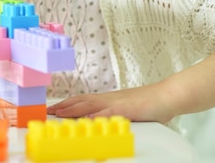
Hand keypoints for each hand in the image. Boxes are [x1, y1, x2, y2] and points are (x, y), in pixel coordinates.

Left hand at [46, 83, 175, 123]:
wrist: (166, 95)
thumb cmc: (148, 103)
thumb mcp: (125, 109)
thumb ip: (112, 113)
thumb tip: (100, 120)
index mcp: (107, 99)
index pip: (82, 100)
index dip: (67, 104)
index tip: (53, 108)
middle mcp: (108, 98)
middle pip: (81, 100)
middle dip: (63, 106)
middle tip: (48, 110)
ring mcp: (116, 103)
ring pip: (90, 104)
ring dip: (73, 109)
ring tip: (59, 113)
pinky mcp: (126, 108)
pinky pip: (109, 112)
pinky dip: (97, 115)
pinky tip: (87, 119)